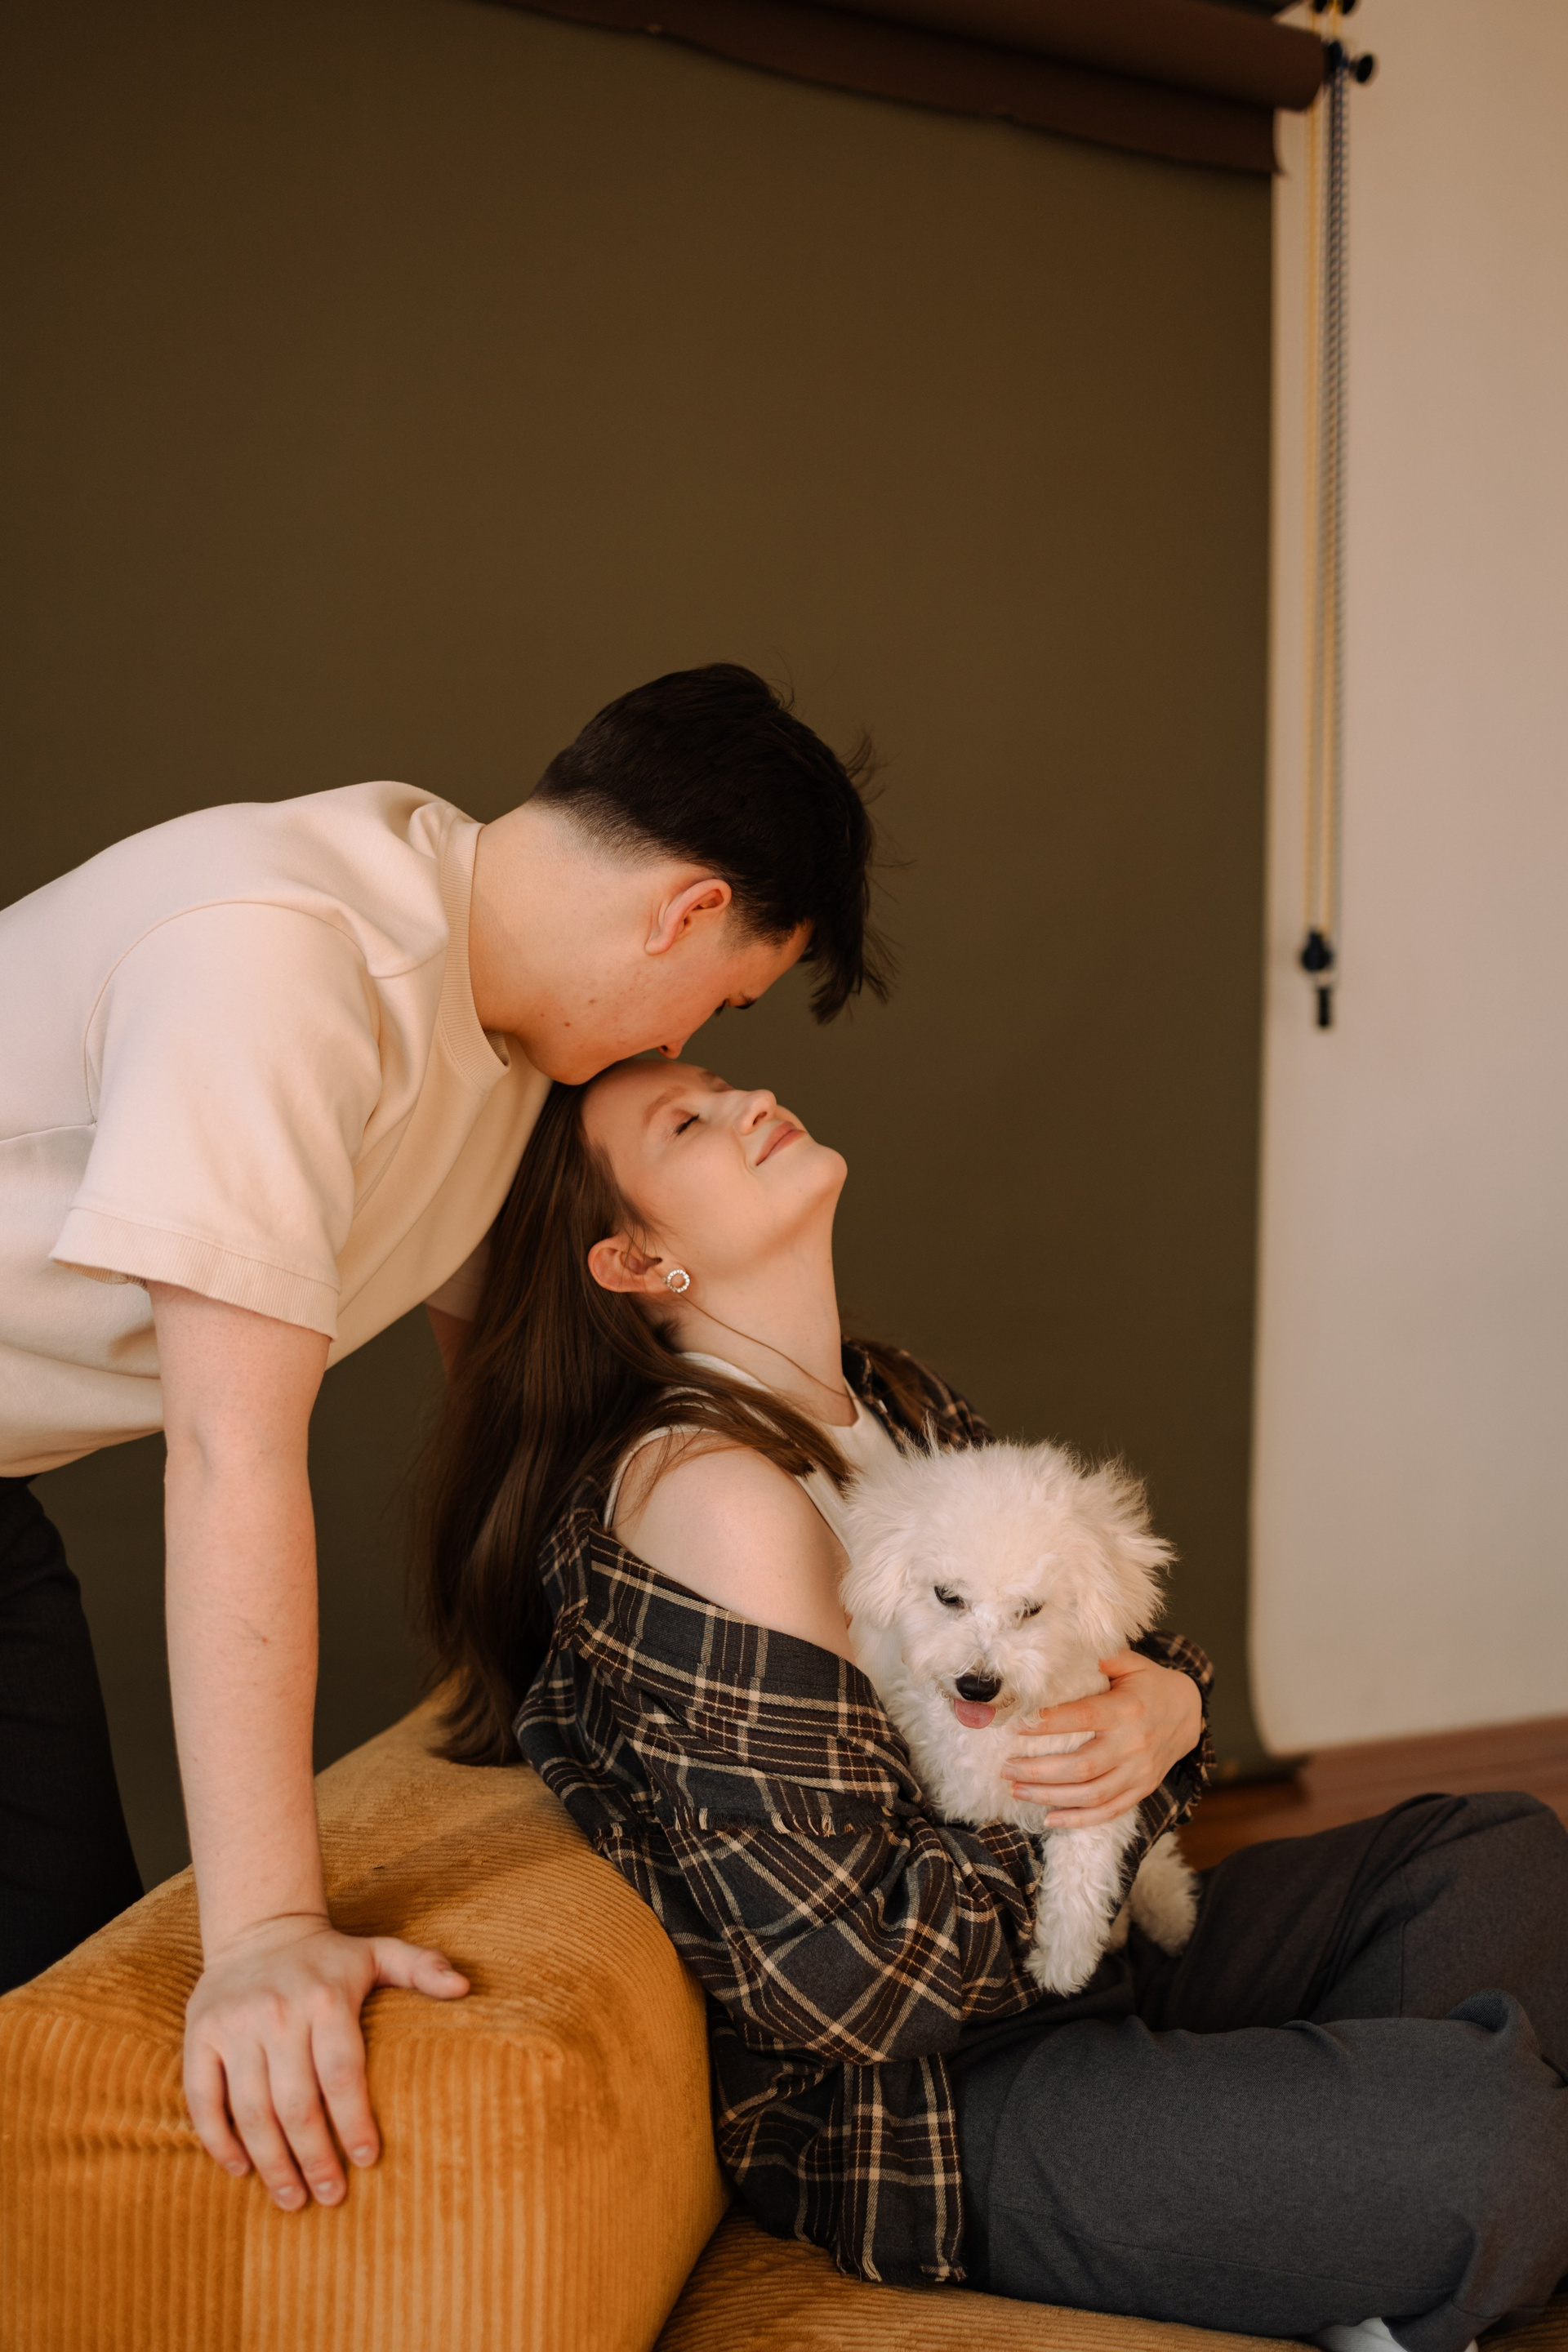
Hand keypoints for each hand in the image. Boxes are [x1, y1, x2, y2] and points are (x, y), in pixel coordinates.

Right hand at [184, 1913, 468, 2208]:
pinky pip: (204, 2098)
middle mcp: (278, 2012)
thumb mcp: (378, 1952)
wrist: (258, 1928)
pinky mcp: (199, 2035)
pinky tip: (241, 2170)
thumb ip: (422, 1968)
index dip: (353, 2124)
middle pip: (296, 2103)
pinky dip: (219, 2141)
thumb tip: (466, 1989)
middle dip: (314, 2159)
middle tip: (330, 2197)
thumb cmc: (327, 1958)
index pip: (342, 2075)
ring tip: (292, 2197)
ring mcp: (234, 2025)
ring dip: (272, 2163)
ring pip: (251, 2110)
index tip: (367, 2161)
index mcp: (326, 1998)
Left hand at [1006, 1651, 1201, 1825]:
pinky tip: (1050, 1819)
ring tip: (1016, 1789)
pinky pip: (1110, 1811)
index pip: (1081, 1719)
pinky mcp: (1143, 1789)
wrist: (1188, 1712)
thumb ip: (1097, 1657)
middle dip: (1038, 1771)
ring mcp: (1139, 1772)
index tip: (1014, 1726)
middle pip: (1081, 1767)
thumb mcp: (1129, 1662)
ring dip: (1050, 1796)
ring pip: (1091, 1794)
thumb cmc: (1148, 1683)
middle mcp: (1133, 1744)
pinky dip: (1079, 1819)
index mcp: (1126, 1709)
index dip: (1047, 1724)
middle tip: (1006, 1767)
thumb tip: (1056, 1649)